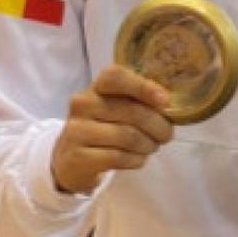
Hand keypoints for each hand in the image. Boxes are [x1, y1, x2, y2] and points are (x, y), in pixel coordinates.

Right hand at [49, 66, 173, 195]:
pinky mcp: (79, 156)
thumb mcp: (115, 109)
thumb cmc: (102, 129)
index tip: (165, 101)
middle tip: (166, 135)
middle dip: (158, 126)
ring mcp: (78, 130)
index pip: (115, 76)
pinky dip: (136, 160)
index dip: (143, 86)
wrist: (70, 160)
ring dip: (148, 145)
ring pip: (128, 136)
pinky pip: (118, 157)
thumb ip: (137, 102)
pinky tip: (138, 159)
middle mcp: (83, 104)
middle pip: (132, 111)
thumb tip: (167, 105)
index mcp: (95, 88)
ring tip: (150, 147)